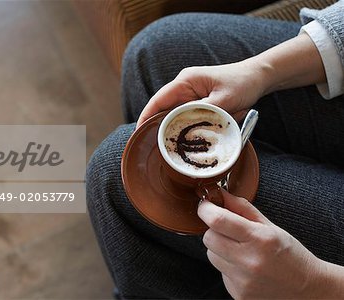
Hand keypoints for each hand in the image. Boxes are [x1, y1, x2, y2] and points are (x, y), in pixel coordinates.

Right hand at [137, 34, 325, 127]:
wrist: (257, 77)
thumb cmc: (242, 83)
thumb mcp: (224, 100)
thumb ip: (206, 112)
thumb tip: (189, 128)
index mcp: (186, 81)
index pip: (159, 100)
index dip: (146, 115)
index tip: (138, 131)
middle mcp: (184, 87)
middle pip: (162, 108)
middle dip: (154, 125)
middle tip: (150, 144)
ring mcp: (190, 94)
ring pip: (172, 113)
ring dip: (168, 127)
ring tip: (162, 145)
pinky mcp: (197, 102)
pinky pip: (184, 116)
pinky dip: (180, 127)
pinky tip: (180, 139)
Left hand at [197, 190, 328, 298]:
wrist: (307, 290)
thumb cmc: (290, 255)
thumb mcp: (270, 226)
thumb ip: (242, 208)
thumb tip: (219, 193)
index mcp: (259, 240)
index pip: (217, 220)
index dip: (206, 209)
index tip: (206, 205)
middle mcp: (249, 261)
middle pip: (208, 238)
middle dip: (214, 230)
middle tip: (229, 231)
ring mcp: (242, 281)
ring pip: (211, 255)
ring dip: (220, 249)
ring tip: (242, 252)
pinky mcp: (238, 294)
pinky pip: (220, 272)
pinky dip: (228, 266)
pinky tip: (245, 268)